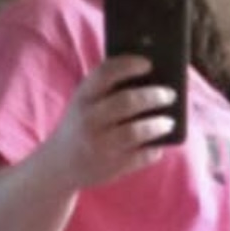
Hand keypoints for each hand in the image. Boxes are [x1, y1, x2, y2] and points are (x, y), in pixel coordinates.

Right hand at [47, 55, 177, 187]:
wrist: (59, 164)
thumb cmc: (81, 125)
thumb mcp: (84, 103)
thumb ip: (108, 90)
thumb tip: (152, 79)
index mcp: (82, 97)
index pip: (105, 73)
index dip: (128, 66)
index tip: (148, 63)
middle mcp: (89, 119)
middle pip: (127, 101)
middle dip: (154, 96)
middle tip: (170, 94)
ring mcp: (100, 145)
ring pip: (136, 131)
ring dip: (158, 124)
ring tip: (169, 121)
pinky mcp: (111, 167)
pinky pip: (141, 156)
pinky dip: (154, 149)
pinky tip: (159, 143)